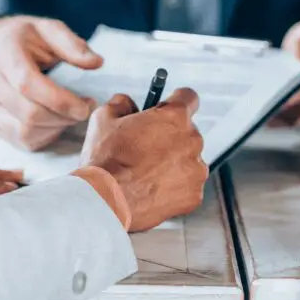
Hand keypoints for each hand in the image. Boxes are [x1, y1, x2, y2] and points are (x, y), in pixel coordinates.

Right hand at [0, 15, 103, 150]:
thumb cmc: (24, 39)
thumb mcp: (48, 30)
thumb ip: (72, 45)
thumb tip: (96, 63)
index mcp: (3, 53)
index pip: (27, 84)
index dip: (60, 100)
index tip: (86, 106)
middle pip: (28, 113)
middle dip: (64, 117)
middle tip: (84, 109)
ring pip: (26, 131)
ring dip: (56, 127)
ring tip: (70, 113)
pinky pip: (22, 140)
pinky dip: (45, 135)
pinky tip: (55, 121)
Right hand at [79, 89, 207, 231]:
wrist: (106, 201)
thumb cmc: (105, 160)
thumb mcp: (103, 118)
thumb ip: (121, 104)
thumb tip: (126, 104)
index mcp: (175, 117)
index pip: (189, 98)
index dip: (176, 102)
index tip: (169, 109)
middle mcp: (192, 141)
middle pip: (187, 132)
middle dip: (170, 138)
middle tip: (146, 149)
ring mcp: (196, 170)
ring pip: (189, 161)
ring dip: (174, 163)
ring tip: (146, 174)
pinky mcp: (194, 195)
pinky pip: (187, 186)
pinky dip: (174, 188)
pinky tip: (152, 189)